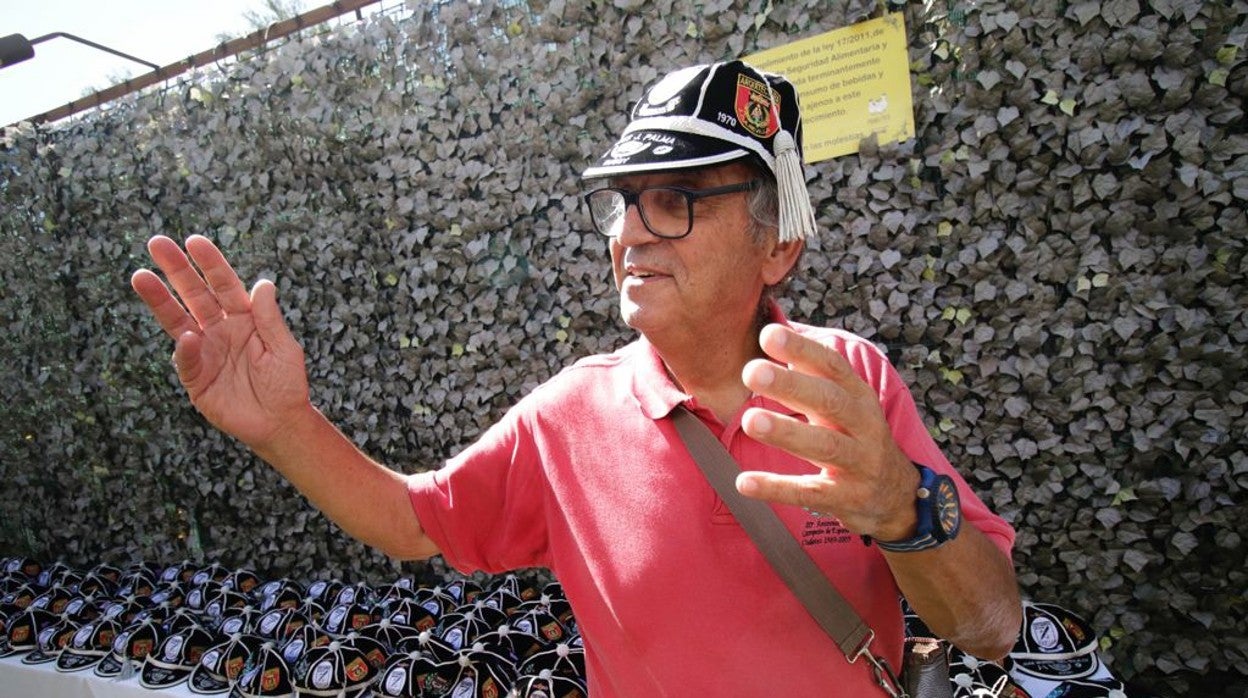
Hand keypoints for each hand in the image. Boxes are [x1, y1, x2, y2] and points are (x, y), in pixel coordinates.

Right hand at [131, 235, 309, 448]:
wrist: (280, 423)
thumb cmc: (287, 384)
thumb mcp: (284, 349)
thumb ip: (269, 319)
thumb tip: (262, 283)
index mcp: (244, 318)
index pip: (223, 284)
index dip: (210, 263)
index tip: (195, 241)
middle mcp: (220, 330)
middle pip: (194, 295)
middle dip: (176, 270)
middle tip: (156, 244)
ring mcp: (205, 352)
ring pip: (178, 321)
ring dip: (160, 300)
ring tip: (141, 277)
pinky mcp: (196, 379)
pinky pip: (187, 361)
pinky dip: (186, 350)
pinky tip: (188, 338)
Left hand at [737, 324, 919, 540]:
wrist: (898, 495)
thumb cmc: (856, 437)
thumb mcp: (846, 403)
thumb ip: (812, 374)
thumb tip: (772, 335)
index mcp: (860, 397)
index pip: (833, 366)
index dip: (803, 350)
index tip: (768, 335)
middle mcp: (864, 426)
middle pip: (829, 401)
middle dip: (791, 386)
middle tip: (752, 371)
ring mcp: (858, 464)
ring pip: (823, 446)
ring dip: (786, 432)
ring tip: (749, 420)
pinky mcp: (846, 498)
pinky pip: (810, 493)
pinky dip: (777, 488)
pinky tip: (744, 482)